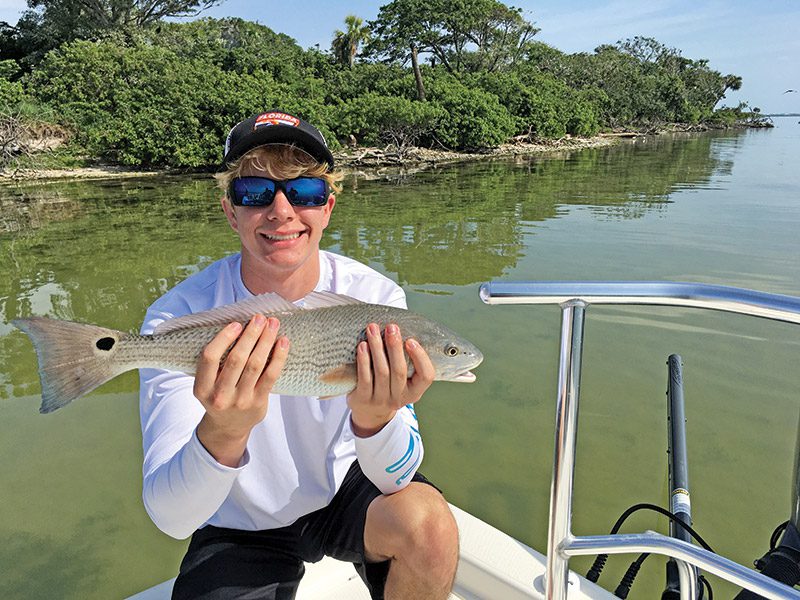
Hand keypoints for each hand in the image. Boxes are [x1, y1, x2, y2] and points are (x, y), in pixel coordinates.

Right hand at [194, 315, 288, 466]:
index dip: (223, 338)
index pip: (209, 358)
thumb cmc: (219, 395)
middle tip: (260, 318)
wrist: (228, 427)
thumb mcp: (208, 383)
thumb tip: (239, 326)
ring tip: (273, 324)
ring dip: (265, 341)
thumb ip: (217, 362)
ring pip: (255, 365)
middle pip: (237, 359)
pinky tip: (283, 342)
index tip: (236, 324)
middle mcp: (220, 395)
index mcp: (202, 388)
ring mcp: (240, 401)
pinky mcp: (258, 403)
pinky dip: (278, 357)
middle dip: (250, 335)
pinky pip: (271, 375)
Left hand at [347, 323, 434, 437]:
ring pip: (382, 371)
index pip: (426, 376)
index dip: (420, 358)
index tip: (411, 340)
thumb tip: (401, 330)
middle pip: (399, 371)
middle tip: (391, 327)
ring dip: (377, 347)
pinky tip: (362, 345)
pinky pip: (364, 377)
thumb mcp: (403, 381)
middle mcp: (399, 398)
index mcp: (415, 392)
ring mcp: (381, 400)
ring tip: (373, 329)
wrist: (370, 412)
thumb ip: (407, 361)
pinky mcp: (363, 399)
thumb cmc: (389, 386)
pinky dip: (364, 360)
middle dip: (395, 346)